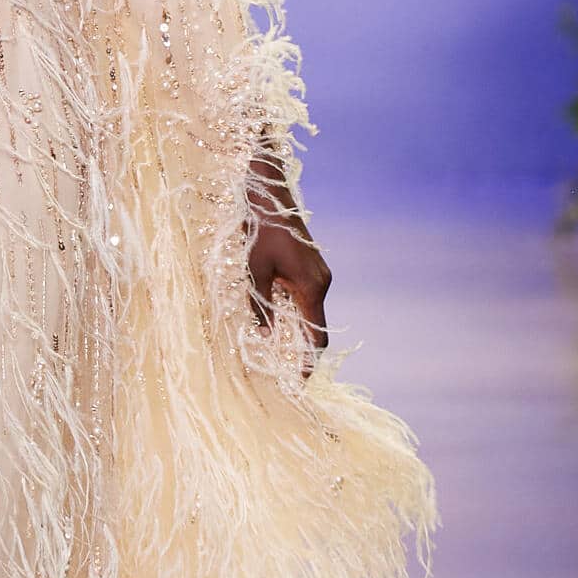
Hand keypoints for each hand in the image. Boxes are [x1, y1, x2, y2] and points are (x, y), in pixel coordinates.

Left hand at [245, 148, 329, 364]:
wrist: (271, 197)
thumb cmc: (261, 232)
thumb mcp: (255, 271)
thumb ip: (260, 304)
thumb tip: (262, 334)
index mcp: (311, 288)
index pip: (316, 335)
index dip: (310, 360)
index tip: (302, 380)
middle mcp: (321, 283)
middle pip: (316, 326)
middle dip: (302, 349)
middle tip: (286, 370)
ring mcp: (319, 275)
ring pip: (310, 311)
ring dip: (297, 329)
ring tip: (279, 349)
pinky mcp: (312, 268)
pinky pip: (307, 298)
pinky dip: (295, 312)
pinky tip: (278, 319)